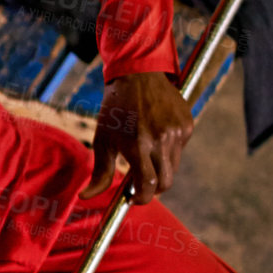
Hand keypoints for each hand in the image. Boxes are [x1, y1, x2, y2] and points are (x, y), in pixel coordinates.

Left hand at [79, 71, 192, 204]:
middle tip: (140, 182)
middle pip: (165, 182)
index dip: (142, 197)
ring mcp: (177, 132)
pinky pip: (180, 149)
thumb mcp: (102, 139)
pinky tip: (156, 133)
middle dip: (154, 188)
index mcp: (138, 144)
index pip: (149, 185)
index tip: (134, 197)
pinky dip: (169, 150)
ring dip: (160, 167)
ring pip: (173, 166)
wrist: (138, 74)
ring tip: (146, 150)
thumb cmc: (115, 109)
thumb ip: (99, 172)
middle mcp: (161, 139)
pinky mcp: (187, 125)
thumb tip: (85, 197)